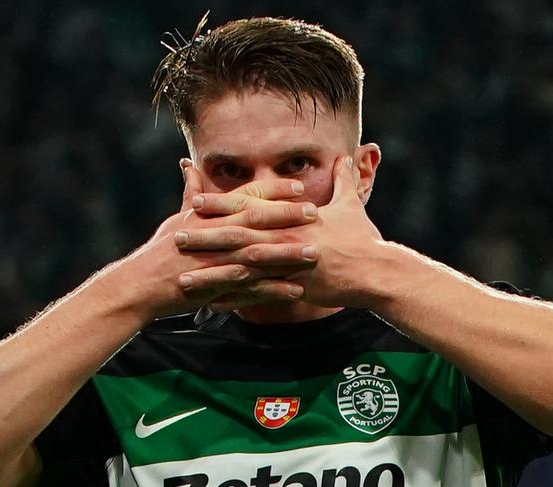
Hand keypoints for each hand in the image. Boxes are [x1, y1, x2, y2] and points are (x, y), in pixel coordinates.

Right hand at [115, 159, 320, 320]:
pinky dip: (272, 291)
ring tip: (314, 253)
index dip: (275, 191)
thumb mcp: (177, 217)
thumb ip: (190, 193)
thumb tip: (188, 164)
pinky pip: (250, 290)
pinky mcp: (218, 288)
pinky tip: (296, 291)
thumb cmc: (161, 248)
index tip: (300, 187)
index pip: (246, 197)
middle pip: (257, 222)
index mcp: (210, 216)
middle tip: (316, 214)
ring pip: (258, 256)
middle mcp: (216, 235)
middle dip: (288, 217)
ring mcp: (218, 263)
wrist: (143, 283)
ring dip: (287, 255)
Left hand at [177, 156, 384, 309]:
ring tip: (182, 277)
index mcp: (292, 218)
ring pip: (241, 270)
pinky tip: (211, 305)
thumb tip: (344, 156)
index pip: (250, 207)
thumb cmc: (363, 238)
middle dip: (205, 236)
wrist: (376, 272)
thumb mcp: (351, 205)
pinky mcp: (292, 289)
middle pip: (238, 237)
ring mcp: (286, 266)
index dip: (221, 203)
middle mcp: (284, 239)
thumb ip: (342, 181)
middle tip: (176, 235)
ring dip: (210, 273)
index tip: (195, 199)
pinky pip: (257, 297)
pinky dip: (234, 300)